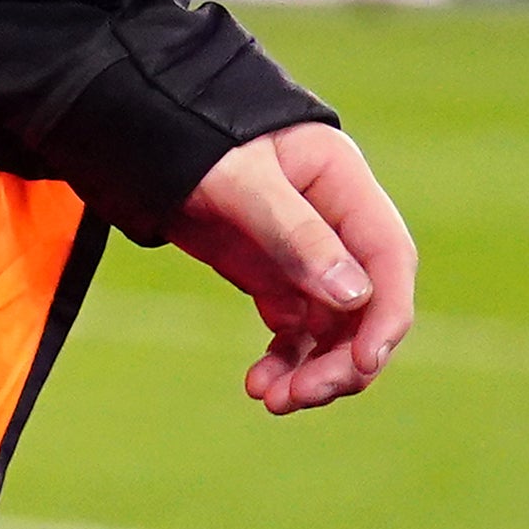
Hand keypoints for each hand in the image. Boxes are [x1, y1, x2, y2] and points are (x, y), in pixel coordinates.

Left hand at [167, 120, 415, 412]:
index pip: (388, 260)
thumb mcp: (239, 179)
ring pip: (334, 330)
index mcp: (344, 186)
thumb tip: (353, 295)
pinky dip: (285, 362)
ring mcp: (309, 256)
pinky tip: (260, 385)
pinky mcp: (276, 276)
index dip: (386, 316)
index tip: (364, 363)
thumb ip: (294, 232)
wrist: (140, 128)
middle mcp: (337, 226)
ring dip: (314, 371)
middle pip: (367, 307)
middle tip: (301, 395)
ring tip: (272, 399)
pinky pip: (297, 332)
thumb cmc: (192, 134)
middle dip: (343, 359)